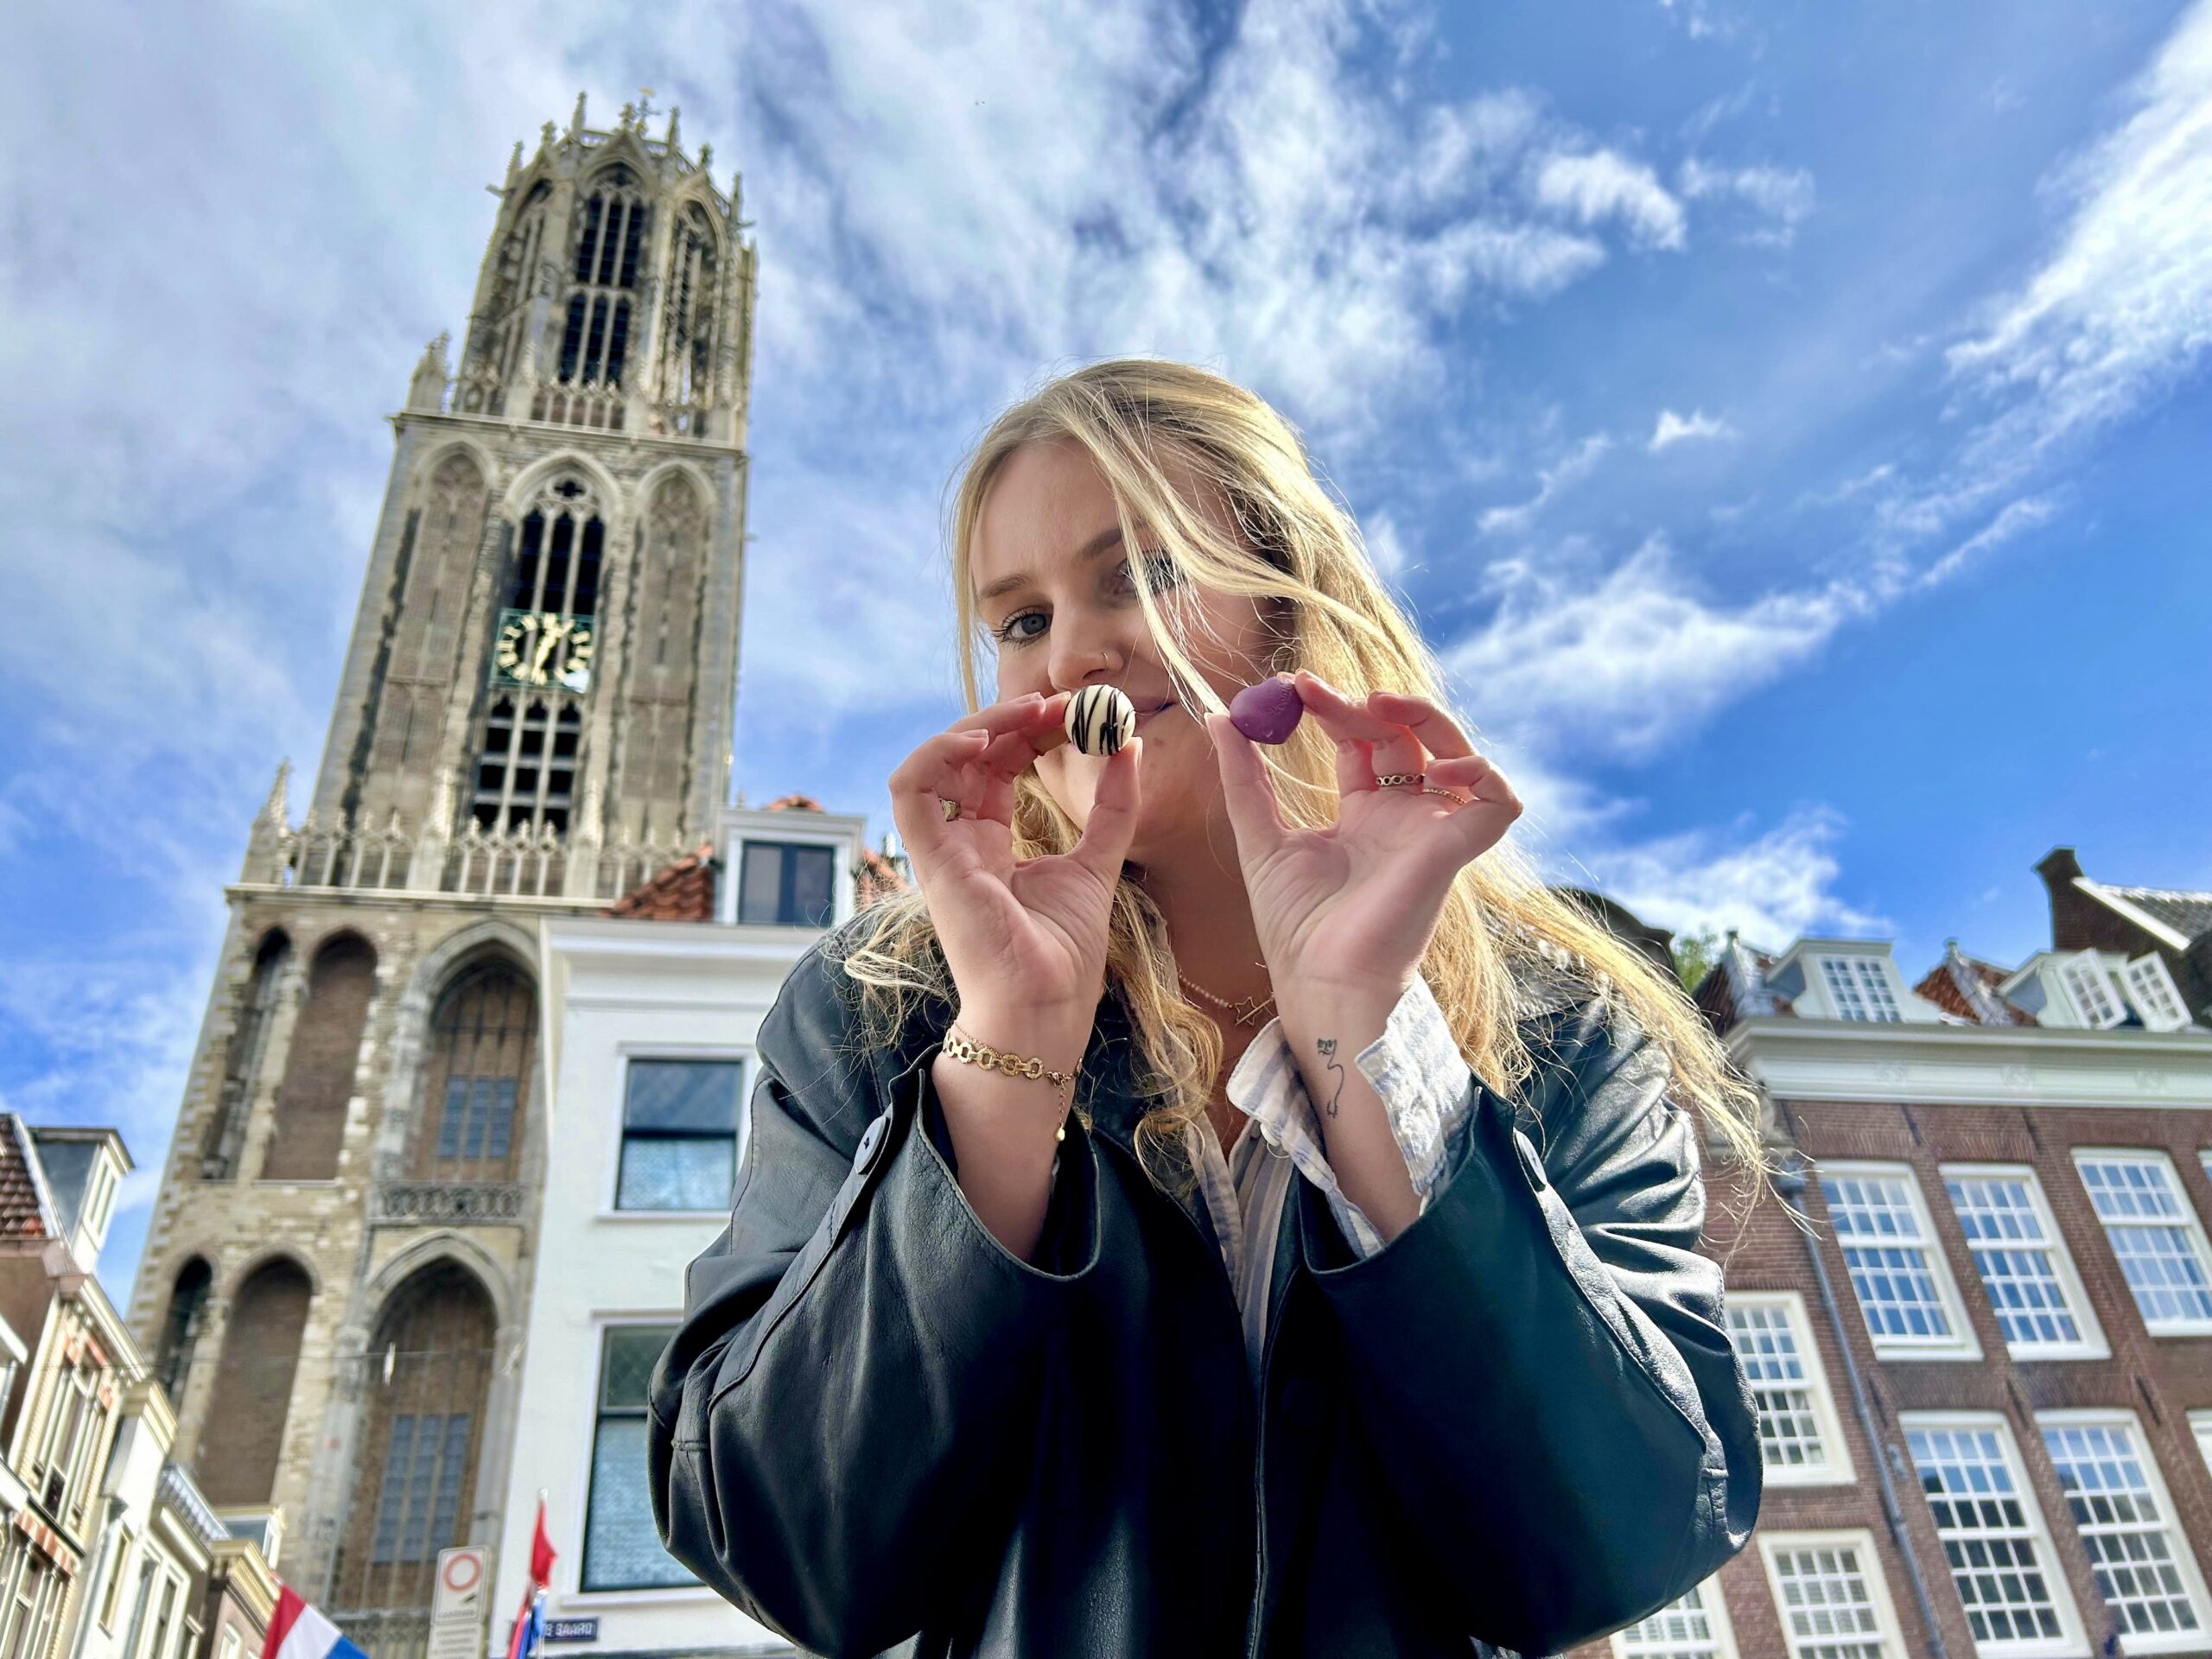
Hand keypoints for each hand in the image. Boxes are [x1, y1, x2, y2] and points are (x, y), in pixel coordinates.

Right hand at [888, 692, 1143, 1024]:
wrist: (1045, 1007)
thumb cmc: (1064, 953)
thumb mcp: (1097, 861)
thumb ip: (1112, 806)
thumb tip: (1130, 746)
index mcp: (993, 844)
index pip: (1000, 767)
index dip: (1031, 731)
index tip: (1075, 711)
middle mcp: (962, 841)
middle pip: (971, 757)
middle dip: (1012, 719)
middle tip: (1060, 702)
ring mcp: (943, 850)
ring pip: (935, 762)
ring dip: (979, 725)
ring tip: (1028, 713)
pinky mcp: (931, 860)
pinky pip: (910, 790)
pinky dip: (938, 754)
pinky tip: (984, 741)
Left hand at [1203, 670, 1520, 1002]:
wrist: (1318, 977)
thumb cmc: (1294, 924)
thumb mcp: (1260, 836)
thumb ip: (1244, 777)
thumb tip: (1220, 716)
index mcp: (1364, 814)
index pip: (1361, 741)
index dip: (1334, 708)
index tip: (1294, 686)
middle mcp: (1403, 818)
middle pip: (1404, 737)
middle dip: (1366, 704)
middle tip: (1316, 689)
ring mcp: (1432, 832)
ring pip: (1458, 753)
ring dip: (1427, 717)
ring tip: (1380, 702)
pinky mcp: (1456, 851)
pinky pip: (1498, 802)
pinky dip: (1482, 772)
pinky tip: (1437, 766)